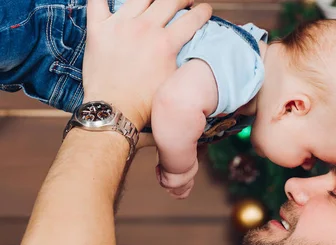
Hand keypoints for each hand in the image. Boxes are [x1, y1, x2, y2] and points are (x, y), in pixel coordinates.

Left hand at [82, 0, 212, 130]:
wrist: (114, 110)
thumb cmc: (144, 104)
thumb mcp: (174, 82)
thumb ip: (182, 59)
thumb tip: (190, 48)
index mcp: (166, 44)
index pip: (191, 19)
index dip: (202, 12)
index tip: (204, 10)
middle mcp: (144, 29)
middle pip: (169, 1)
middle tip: (185, 2)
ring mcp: (119, 26)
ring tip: (157, 0)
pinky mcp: (98, 29)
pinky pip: (97, 1)